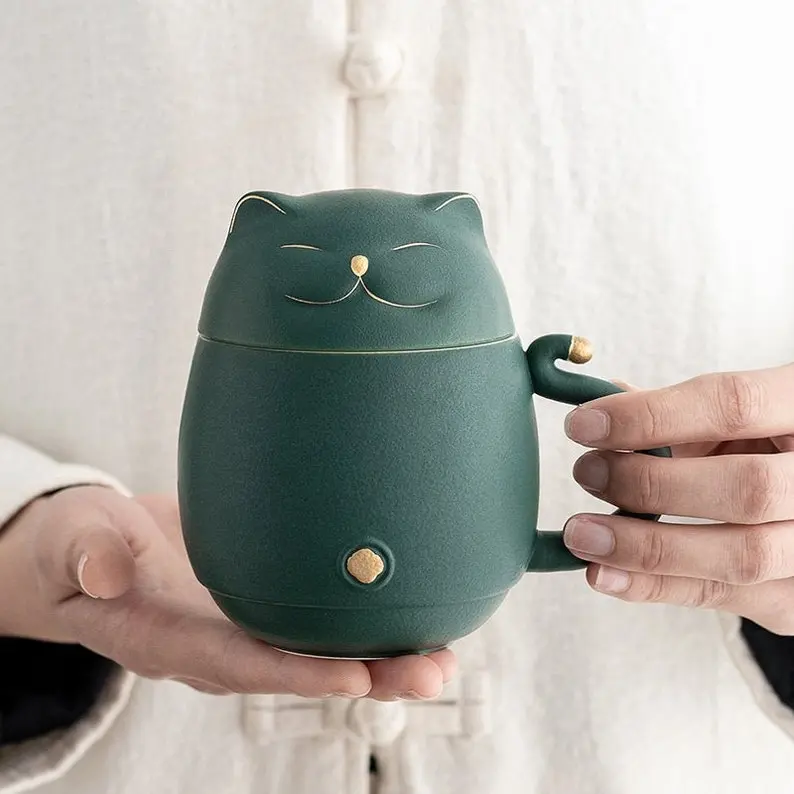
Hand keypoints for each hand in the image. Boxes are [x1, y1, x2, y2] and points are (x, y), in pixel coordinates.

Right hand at [0, 487, 454, 698]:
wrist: (97, 546)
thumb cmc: (79, 546)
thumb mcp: (72, 542)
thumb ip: (86, 555)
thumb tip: (106, 571)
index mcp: (169, 638)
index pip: (238, 663)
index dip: (295, 673)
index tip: (355, 677)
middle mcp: (216, 644)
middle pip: (296, 668)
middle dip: (366, 675)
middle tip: (433, 673)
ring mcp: (242, 625)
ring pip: (317, 649)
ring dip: (381, 657)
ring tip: (443, 657)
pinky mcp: (260, 600)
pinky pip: (313, 619)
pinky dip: (362, 622)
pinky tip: (411, 612)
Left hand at [561, 366, 793, 633]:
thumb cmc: (761, 446)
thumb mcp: (732, 415)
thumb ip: (672, 412)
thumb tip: (596, 403)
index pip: (734, 405)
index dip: (651, 416)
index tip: (581, 425)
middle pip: (747, 487)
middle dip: (651, 483)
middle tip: (586, 473)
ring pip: (741, 555)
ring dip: (646, 547)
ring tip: (581, 535)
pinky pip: (722, 595)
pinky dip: (653, 586)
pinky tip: (604, 574)